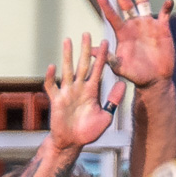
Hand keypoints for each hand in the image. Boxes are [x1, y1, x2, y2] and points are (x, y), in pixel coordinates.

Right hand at [43, 30, 125, 152]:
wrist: (72, 143)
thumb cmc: (88, 131)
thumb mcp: (105, 116)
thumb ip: (113, 100)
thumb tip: (124, 84)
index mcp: (92, 91)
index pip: (98, 70)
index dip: (102, 57)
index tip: (107, 42)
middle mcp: (79, 88)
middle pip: (82, 65)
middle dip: (85, 50)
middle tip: (87, 33)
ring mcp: (67, 93)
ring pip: (67, 70)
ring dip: (67, 56)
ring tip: (68, 40)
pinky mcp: (56, 100)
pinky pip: (52, 86)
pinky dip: (50, 77)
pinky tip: (52, 66)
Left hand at [95, 0, 175, 90]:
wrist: (155, 80)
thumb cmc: (135, 75)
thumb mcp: (119, 68)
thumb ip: (108, 58)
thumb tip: (91, 52)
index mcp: (123, 33)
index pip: (112, 16)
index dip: (106, 5)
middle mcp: (134, 25)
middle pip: (125, 3)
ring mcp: (148, 25)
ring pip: (143, 2)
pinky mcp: (162, 28)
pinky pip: (165, 14)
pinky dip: (166, 7)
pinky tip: (168, 2)